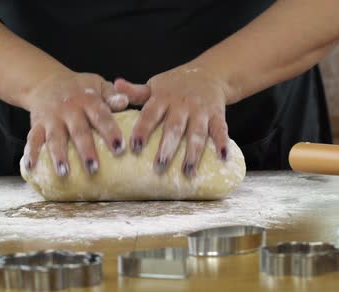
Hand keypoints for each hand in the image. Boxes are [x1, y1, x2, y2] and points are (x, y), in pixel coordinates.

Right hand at [22, 70, 128, 176]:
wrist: (46, 81)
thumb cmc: (80, 88)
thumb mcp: (97, 84)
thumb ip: (112, 95)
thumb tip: (125, 102)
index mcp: (88, 100)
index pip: (101, 116)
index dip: (110, 131)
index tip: (119, 148)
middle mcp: (69, 109)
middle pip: (78, 131)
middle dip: (86, 151)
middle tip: (94, 168)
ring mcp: (52, 118)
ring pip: (55, 138)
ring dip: (59, 156)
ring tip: (64, 173)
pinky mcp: (37, 124)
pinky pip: (32, 139)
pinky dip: (30, 153)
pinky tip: (31, 167)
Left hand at [115, 67, 229, 176]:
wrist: (209, 73)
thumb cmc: (175, 85)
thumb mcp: (154, 86)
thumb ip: (135, 92)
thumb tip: (115, 83)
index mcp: (163, 98)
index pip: (150, 114)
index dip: (142, 130)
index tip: (134, 147)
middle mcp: (182, 104)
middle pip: (174, 128)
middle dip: (167, 148)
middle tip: (159, 167)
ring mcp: (200, 110)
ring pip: (197, 133)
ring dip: (192, 153)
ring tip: (187, 172)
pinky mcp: (217, 115)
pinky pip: (220, 129)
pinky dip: (223, 143)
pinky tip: (223, 158)